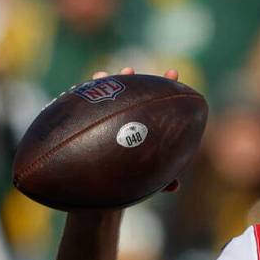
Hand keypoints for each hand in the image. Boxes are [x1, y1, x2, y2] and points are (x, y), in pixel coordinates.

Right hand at [91, 66, 181, 193]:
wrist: (101, 189)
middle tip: (130, 69)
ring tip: (103, 75)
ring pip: (109, 97)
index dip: (167, 87)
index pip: (159, 103)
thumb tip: (175, 186)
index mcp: (146, 125)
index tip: (173, 73)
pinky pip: (87, 108)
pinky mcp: (90, 122)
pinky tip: (85, 87)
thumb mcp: (146, 180)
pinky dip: (85, 97)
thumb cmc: (129, 180)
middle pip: (132, 93)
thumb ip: (162, 181)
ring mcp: (109, 117)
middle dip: (133, 80)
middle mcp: (128, 118)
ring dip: (107, 83)